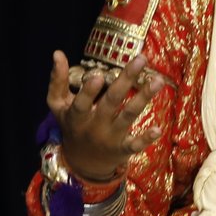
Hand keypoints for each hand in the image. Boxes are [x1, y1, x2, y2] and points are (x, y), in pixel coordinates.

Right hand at [45, 50, 164, 181]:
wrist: (82, 163)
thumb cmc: (71, 125)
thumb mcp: (58, 106)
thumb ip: (57, 80)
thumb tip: (57, 52)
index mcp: (77, 115)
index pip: (81, 103)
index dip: (88, 92)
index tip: (98, 76)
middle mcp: (94, 126)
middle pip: (111, 102)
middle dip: (126, 80)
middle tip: (141, 60)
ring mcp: (110, 138)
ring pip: (128, 116)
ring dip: (143, 98)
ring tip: (158, 81)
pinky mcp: (123, 149)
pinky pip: (135, 144)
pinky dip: (146, 138)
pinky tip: (158, 129)